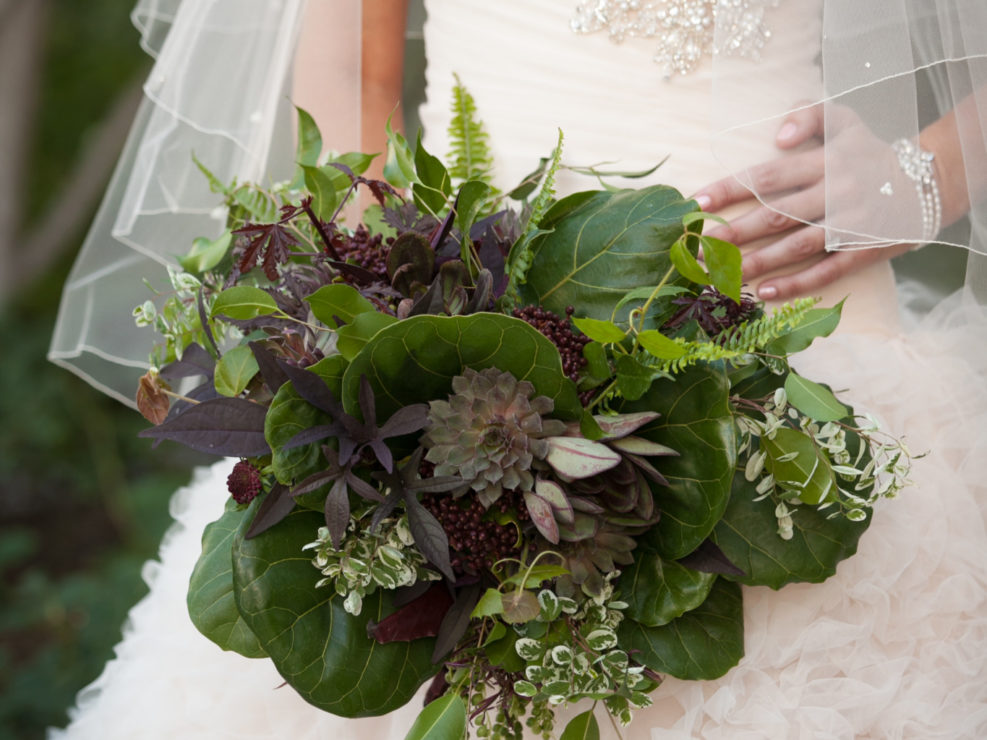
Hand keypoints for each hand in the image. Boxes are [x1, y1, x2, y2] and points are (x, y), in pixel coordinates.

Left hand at [693, 104, 910, 300]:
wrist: (930, 181)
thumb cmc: (871, 152)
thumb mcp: (845, 120)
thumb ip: (808, 114)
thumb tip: (777, 136)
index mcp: (824, 161)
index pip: (768, 175)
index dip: (731, 188)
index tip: (698, 201)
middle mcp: (835, 192)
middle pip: (775, 214)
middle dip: (733, 233)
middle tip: (698, 249)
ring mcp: (850, 224)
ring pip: (796, 246)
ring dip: (757, 263)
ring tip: (723, 274)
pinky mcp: (864, 250)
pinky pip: (826, 270)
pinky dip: (796, 284)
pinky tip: (765, 292)